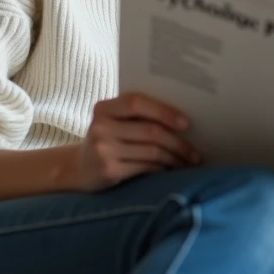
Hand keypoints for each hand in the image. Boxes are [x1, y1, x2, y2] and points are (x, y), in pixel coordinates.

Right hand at [74, 93, 201, 191]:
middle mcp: (100, 127)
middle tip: (196, 152)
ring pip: (152, 151)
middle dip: (179, 143)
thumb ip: (137, 116)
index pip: (137, 102)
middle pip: (150, 131)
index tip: (187, 123)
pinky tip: (172, 170)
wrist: (77, 170)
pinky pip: (146, 168)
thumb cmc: (107, 141)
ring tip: (189, 162)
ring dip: (175, 158)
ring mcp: (103, 150)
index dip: (165, 111)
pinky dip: (163, 169)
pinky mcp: (108, 171)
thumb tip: (184, 121)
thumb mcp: (113, 122)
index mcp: (103, 108)